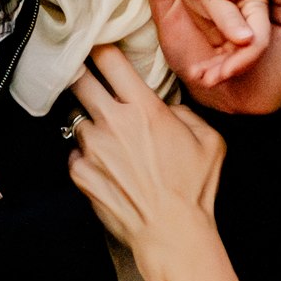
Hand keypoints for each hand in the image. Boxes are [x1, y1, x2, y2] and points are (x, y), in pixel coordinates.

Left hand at [67, 46, 252, 280]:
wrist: (173, 233)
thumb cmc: (194, 188)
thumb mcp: (208, 139)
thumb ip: (185, 112)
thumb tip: (167, 106)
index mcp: (144, 108)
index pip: (109, 59)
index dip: (100, 48)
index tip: (98, 46)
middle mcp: (113, 122)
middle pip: (78, 79)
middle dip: (79, 73)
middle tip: (84, 74)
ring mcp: (93, 148)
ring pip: (74, 117)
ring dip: (85, 120)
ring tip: (103, 133)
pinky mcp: (80, 173)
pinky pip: (73, 153)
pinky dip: (83, 155)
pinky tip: (101, 163)